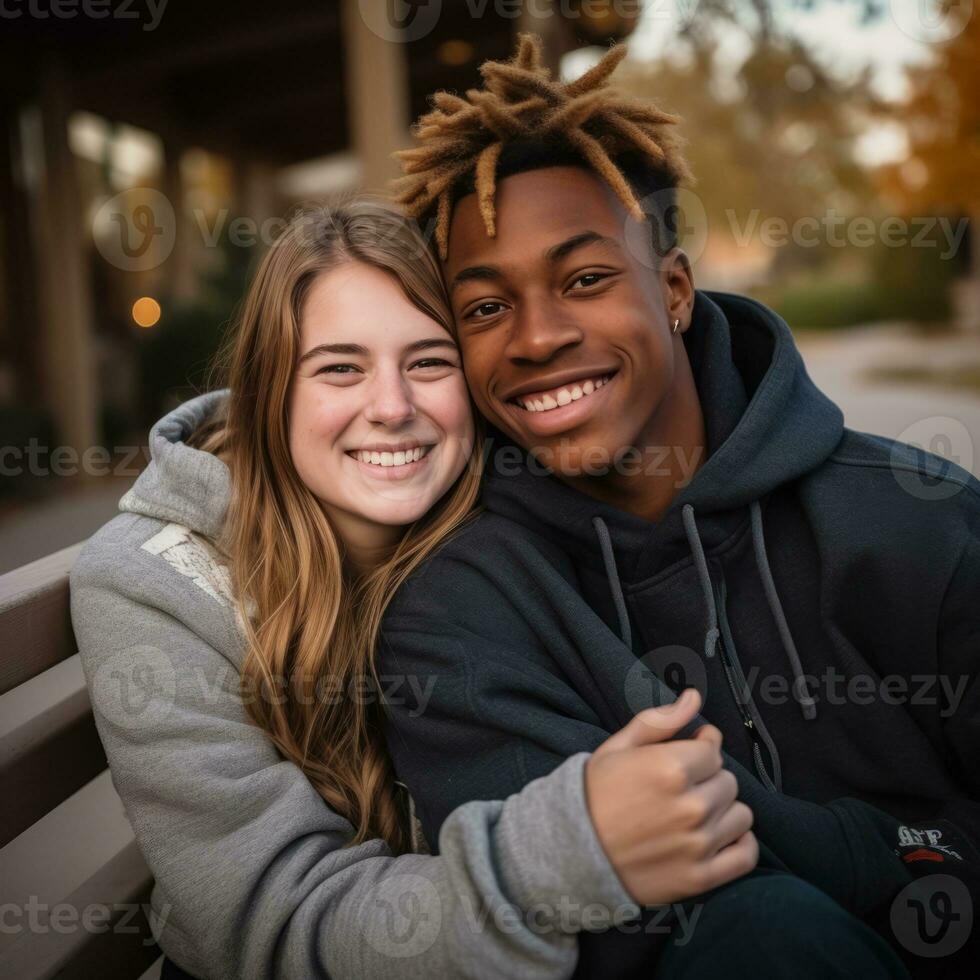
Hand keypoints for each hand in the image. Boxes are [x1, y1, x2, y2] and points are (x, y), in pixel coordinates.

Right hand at [584, 688, 757, 905]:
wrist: (572, 852)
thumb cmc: (595, 794)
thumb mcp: (619, 747)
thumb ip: (660, 720)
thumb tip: (694, 696)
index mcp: (671, 768)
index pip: (713, 751)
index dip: (698, 751)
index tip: (684, 758)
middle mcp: (690, 806)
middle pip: (728, 782)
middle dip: (708, 780)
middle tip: (680, 789)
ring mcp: (698, 845)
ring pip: (741, 815)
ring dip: (723, 811)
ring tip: (694, 814)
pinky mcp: (701, 878)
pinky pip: (746, 855)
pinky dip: (738, 844)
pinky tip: (715, 837)